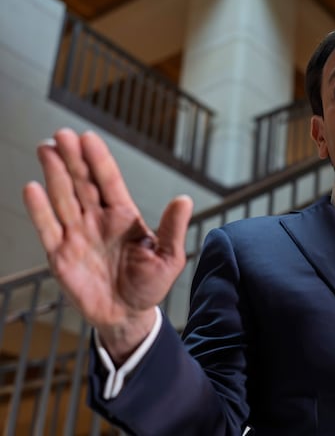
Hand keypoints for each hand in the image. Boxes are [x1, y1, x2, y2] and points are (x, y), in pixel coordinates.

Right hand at [23, 129, 192, 363]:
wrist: (128, 316)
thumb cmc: (149, 285)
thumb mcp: (169, 258)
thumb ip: (173, 228)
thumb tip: (185, 199)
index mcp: (124, 216)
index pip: (109, 181)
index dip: (99, 160)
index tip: (88, 137)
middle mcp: (98, 219)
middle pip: (82, 183)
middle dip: (72, 158)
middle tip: (62, 134)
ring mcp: (77, 235)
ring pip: (63, 198)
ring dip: (54, 174)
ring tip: (46, 148)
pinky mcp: (60, 254)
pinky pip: (48, 228)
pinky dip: (40, 209)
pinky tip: (33, 188)